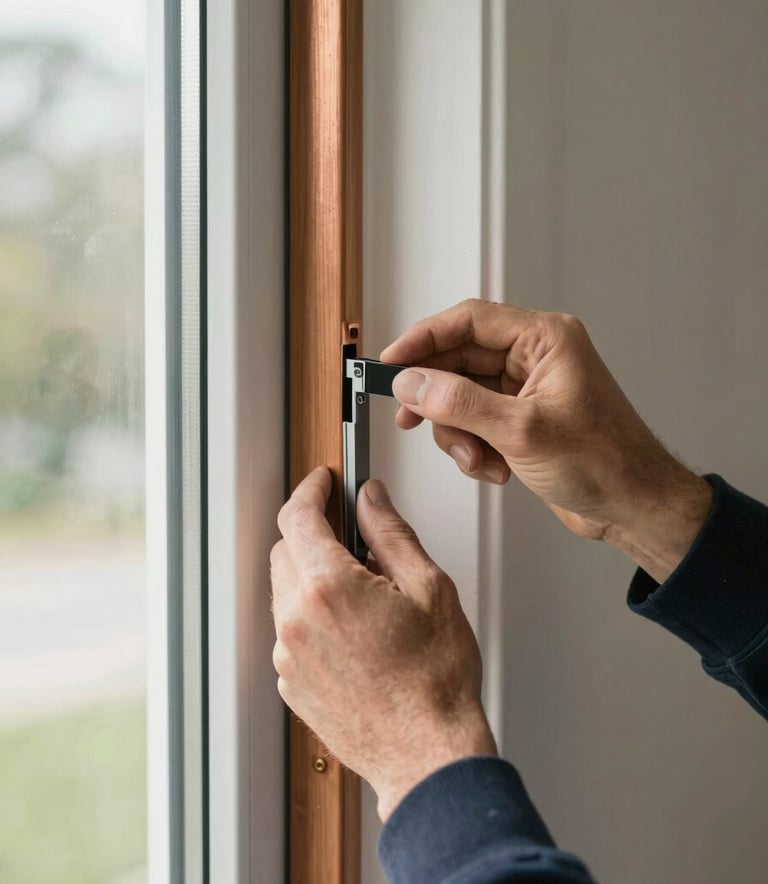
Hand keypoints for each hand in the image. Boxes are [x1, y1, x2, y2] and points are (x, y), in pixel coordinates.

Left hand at [271, 467, 496, 820]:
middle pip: (286, 551)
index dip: (310, 491)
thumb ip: (391, 534)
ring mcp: (289, 656)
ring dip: (314, 579)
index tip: (322, 482)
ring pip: (287, 592)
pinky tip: (355, 634)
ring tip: (366, 598)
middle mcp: (297, 620)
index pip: (298, 516)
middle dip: (314, 536)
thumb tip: (371, 500)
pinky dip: (313, 618)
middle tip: (358, 545)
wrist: (427, 755)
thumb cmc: (435, 680)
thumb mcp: (429, 588)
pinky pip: (291, 632)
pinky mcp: (291, 684)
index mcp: (329, 588)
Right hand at [382, 299, 711, 581]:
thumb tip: (412, 383)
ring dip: (458, 433)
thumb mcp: (522, 431)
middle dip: (438, 397)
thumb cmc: (604, 462)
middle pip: (460, 360)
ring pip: (462, 397)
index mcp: (544, 339)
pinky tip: (495, 470)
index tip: (391, 362)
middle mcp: (534, 358)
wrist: (633, 508)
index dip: (424, 339)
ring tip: (476, 460)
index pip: (469, 321)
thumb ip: (460, 403)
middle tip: (410, 418)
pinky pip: (475, 423)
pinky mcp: (521, 420)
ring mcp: (526, 391)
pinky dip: (474, 448)